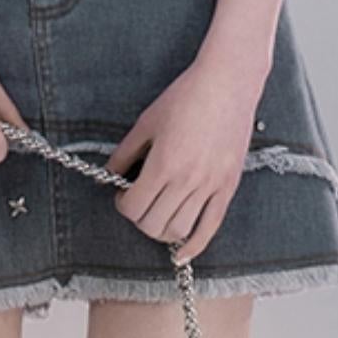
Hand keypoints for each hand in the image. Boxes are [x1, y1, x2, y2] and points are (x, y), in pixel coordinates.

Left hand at [103, 52, 263, 265]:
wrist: (227, 83)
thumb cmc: (185, 97)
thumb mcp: (146, 122)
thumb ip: (125, 152)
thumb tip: (109, 173)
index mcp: (164, 164)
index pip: (134, 207)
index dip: (122, 204)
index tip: (122, 194)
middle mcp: (187, 181)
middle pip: (153, 224)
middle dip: (139, 219)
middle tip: (138, 203)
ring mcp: (210, 186)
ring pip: (179, 231)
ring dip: (161, 231)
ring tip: (157, 217)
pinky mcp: (228, 187)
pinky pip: (211, 227)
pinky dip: (194, 246)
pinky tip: (181, 254)